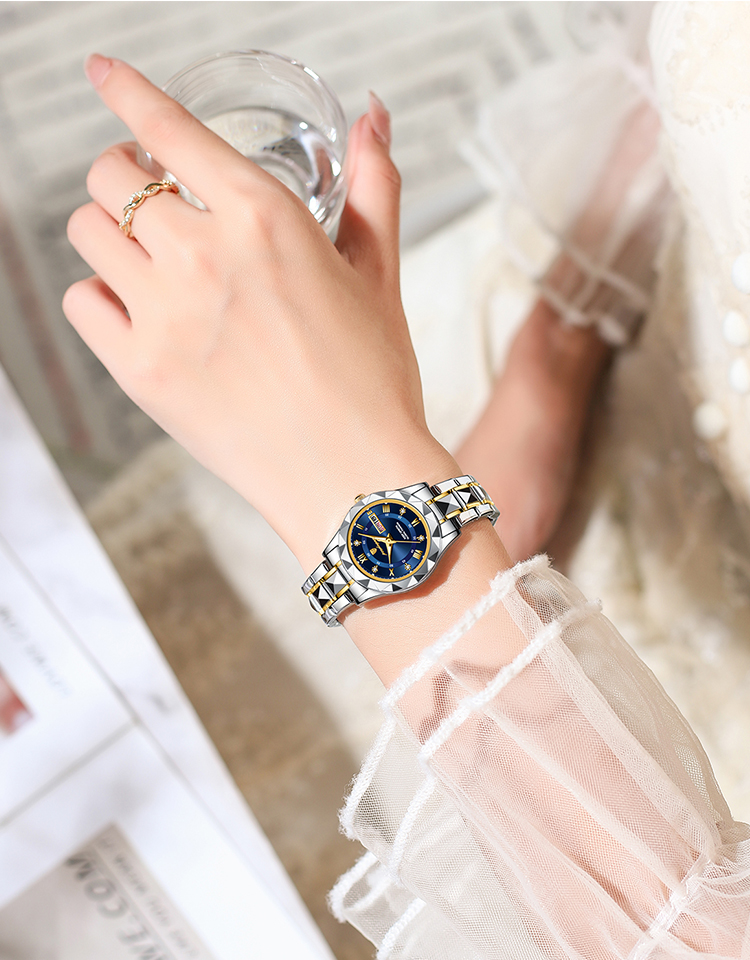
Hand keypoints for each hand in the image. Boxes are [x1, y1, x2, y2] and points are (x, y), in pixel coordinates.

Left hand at [64, 56, 458, 571]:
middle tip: (151, 201)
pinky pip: (80, 302)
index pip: (168, 128)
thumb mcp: (379, 275)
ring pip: (86, 232)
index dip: (125, 90)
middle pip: (109, 175)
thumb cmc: (373, 380)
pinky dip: (99, 297)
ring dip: (110, 233)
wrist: (353, 479)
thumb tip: (372, 118)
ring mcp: (165, 315)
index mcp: (266, 218)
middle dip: (126, 176)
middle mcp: (205, 255)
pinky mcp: (139, 372)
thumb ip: (370, 187)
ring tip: (149, 261)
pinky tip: (139, 312)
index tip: (102, 71)